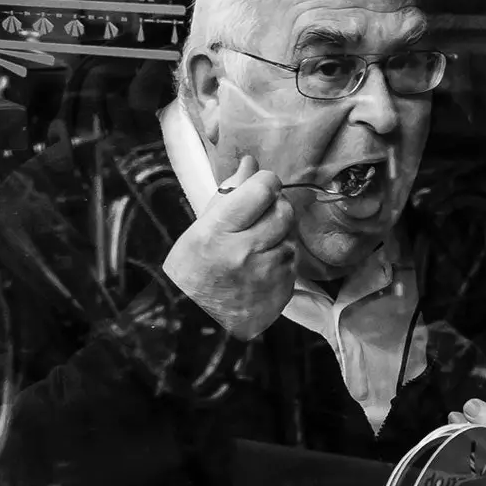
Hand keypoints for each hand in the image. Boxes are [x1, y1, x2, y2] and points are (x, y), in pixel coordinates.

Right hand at [162, 154, 295, 341]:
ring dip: (280, 236)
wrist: (195, 322)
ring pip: (291, 237)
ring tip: (257, 246)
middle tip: (260, 216)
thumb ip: (229, 193)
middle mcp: (245, 252)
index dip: (265, 182)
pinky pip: (293, 264)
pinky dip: (281, 261)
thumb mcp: (200, 228)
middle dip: (275, 207)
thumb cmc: (192, 270)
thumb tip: (250, 164)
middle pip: (283, 211)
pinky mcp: (281, 294)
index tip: (261, 186)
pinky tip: (261, 267)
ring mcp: (266, 275)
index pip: (263, 189)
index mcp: (219, 231)